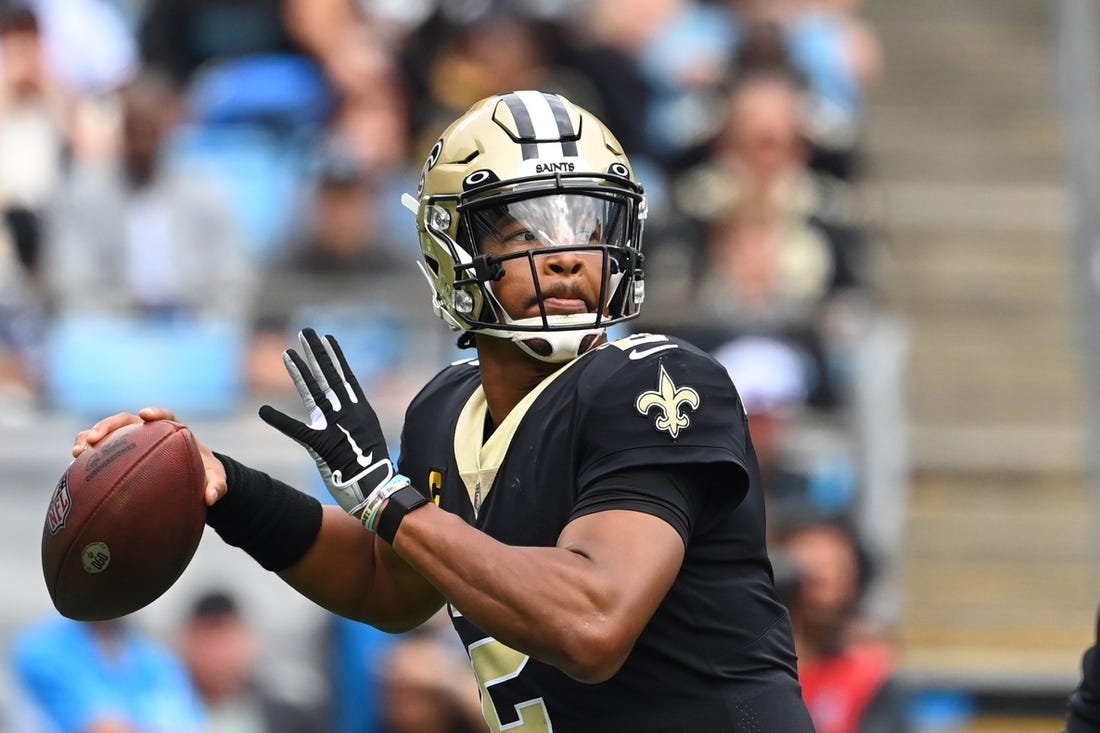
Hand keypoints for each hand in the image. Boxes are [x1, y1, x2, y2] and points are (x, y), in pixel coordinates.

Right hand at [72, 407, 227, 505]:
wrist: (192, 480)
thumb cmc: (204, 476)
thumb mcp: (216, 481)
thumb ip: (217, 486)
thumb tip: (211, 497)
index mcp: (174, 432)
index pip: (166, 416)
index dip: (156, 413)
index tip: (145, 416)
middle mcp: (150, 433)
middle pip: (126, 421)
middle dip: (108, 426)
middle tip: (94, 438)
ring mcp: (132, 443)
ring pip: (109, 434)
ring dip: (90, 438)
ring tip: (77, 452)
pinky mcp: (120, 455)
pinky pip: (101, 452)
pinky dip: (87, 457)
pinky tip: (74, 469)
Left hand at [258, 329, 396, 518]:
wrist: (379, 491)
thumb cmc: (374, 471)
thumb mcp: (369, 440)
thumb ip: (356, 425)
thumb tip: (350, 418)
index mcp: (361, 411)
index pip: (345, 377)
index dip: (334, 356)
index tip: (326, 338)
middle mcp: (349, 413)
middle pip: (329, 376)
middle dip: (316, 353)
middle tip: (305, 332)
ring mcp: (336, 427)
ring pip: (314, 393)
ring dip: (299, 372)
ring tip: (288, 353)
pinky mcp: (322, 446)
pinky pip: (296, 430)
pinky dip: (279, 420)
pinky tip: (263, 410)